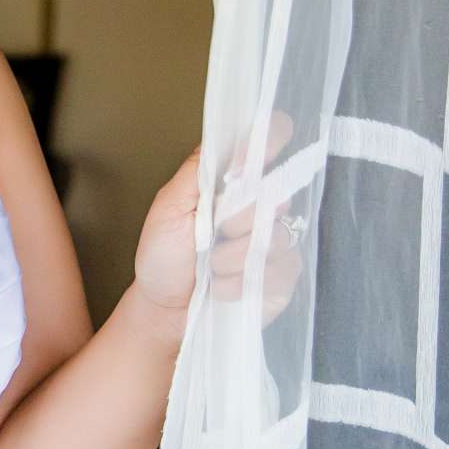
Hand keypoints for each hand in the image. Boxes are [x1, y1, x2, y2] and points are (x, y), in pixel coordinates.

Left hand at [133, 110, 302, 329]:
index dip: (271, 138)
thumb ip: (197, 172)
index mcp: (233, 181)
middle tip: (212, 233)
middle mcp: (261, 204)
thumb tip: (230, 143)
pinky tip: (222, 286)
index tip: (256, 154)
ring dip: (232, 256)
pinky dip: (240, 282)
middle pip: (275, 192)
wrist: (165, 309)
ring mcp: (277, 238)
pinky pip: (278, 270)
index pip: (269, 141)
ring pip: (275, 236)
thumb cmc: (164, 255)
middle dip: (238, 217)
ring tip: (209, 266)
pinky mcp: (284, 274)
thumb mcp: (169, 207)